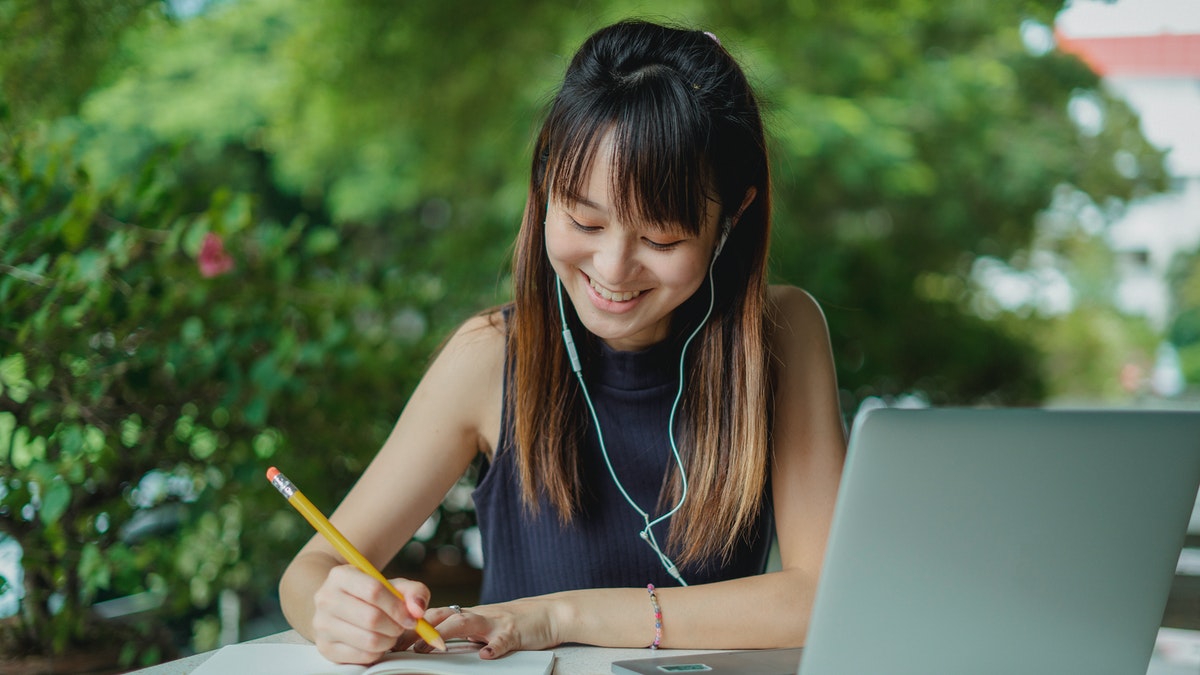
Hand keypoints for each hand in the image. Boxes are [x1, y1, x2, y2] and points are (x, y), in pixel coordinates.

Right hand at [310, 565, 430, 663]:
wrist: (340, 607)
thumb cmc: (370, 595)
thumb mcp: (393, 586)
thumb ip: (413, 591)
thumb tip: (417, 609)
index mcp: (341, 576)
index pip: (374, 590)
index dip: (398, 607)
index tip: (412, 617)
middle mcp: (325, 599)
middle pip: (371, 618)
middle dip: (395, 626)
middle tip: (402, 626)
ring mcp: (322, 625)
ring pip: (368, 640)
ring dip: (389, 641)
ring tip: (391, 634)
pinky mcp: (325, 648)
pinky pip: (361, 656)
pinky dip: (377, 652)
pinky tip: (378, 643)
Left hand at [407, 598, 560, 658]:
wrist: (550, 613)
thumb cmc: (515, 623)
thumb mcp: (485, 626)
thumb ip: (462, 633)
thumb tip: (430, 645)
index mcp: (469, 615)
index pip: (434, 617)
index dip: (412, 626)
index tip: (391, 639)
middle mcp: (478, 615)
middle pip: (443, 617)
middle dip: (419, 629)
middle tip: (399, 644)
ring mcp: (496, 622)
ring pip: (466, 623)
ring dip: (445, 634)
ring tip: (429, 647)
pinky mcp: (514, 632)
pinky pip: (503, 640)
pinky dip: (494, 647)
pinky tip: (485, 656)